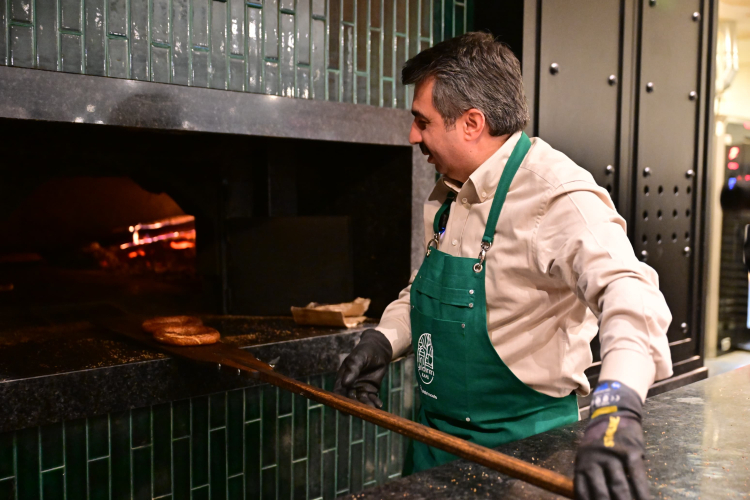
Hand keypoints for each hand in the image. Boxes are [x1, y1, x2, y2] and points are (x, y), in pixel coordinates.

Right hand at [334, 329, 392, 407]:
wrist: (378, 349)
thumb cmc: (365, 351)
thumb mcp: (358, 358)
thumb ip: (352, 370)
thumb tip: (345, 383)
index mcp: (342, 378)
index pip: (338, 392)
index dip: (340, 401)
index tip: (343, 408)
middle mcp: (350, 386)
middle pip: (350, 399)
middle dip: (354, 405)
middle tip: (360, 410)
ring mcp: (360, 388)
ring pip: (361, 401)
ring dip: (366, 406)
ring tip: (372, 409)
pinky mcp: (371, 389)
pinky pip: (372, 398)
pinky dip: (375, 402)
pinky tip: (379, 404)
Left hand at [575, 381, 649, 499]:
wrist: (614, 412)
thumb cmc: (600, 440)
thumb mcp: (588, 455)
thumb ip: (590, 474)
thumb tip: (593, 497)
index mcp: (582, 463)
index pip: (582, 491)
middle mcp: (594, 460)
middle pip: (601, 492)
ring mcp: (612, 455)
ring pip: (619, 486)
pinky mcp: (630, 451)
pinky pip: (637, 476)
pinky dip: (642, 492)